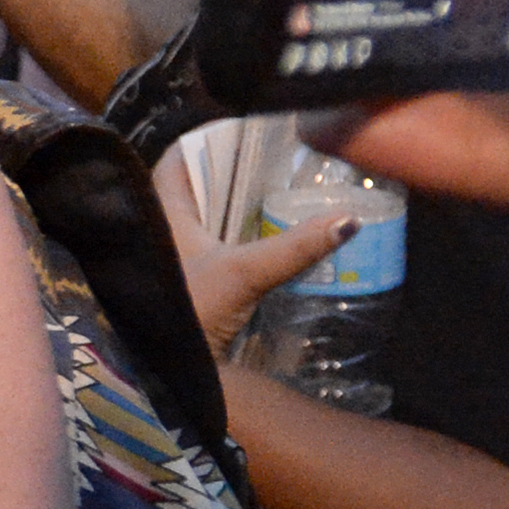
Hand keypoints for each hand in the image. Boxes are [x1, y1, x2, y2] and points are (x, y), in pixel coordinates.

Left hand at [152, 159, 350, 358]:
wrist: (160, 377)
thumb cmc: (188, 314)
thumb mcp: (243, 274)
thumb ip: (294, 247)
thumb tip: (348, 220)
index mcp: (161, 214)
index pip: (175, 160)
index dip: (204, 142)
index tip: (243, 131)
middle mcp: (161, 231)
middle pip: (196, 187)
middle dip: (233, 175)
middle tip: (277, 160)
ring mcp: (174, 260)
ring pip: (207, 220)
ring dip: (238, 209)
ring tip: (282, 191)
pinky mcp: (189, 285)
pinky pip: (215, 248)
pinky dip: (239, 239)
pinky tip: (269, 237)